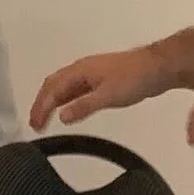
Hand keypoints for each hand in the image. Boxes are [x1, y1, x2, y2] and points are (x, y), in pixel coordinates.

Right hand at [31, 44, 165, 129]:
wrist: (159, 67)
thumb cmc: (133, 80)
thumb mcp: (108, 96)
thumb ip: (83, 106)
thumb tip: (61, 117)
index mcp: (79, 71)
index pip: (52, 89)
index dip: (41, 108)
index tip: (34, 127)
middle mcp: (81, 69)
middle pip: (53, 84)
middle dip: (41, 104)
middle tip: (35, 124)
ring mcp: (92, 73)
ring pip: (63, 86)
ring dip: (52, 101)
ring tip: (45, 118)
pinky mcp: (102, 78)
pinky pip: (75, 88)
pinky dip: (65, 99)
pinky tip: (69, 109)